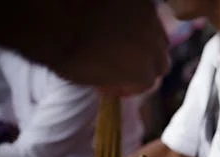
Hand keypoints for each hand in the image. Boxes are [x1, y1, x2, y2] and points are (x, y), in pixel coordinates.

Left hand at [9, 0, 168, 92]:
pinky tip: (119, 20)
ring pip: (158, 37)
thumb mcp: (86, 78)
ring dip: (145, 43)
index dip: (128, 85)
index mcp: (141, 74)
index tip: (114, 84)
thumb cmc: (65, 51)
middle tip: (124, 63)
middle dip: (144, 65)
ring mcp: (150, 21)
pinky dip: (136, 21)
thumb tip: (112, 78)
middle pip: (159, 62)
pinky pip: (146, 17)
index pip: (146, 85)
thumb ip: (109, 80)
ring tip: (124, 40)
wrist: (59, 11)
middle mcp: (154, 49)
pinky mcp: (143, 2)